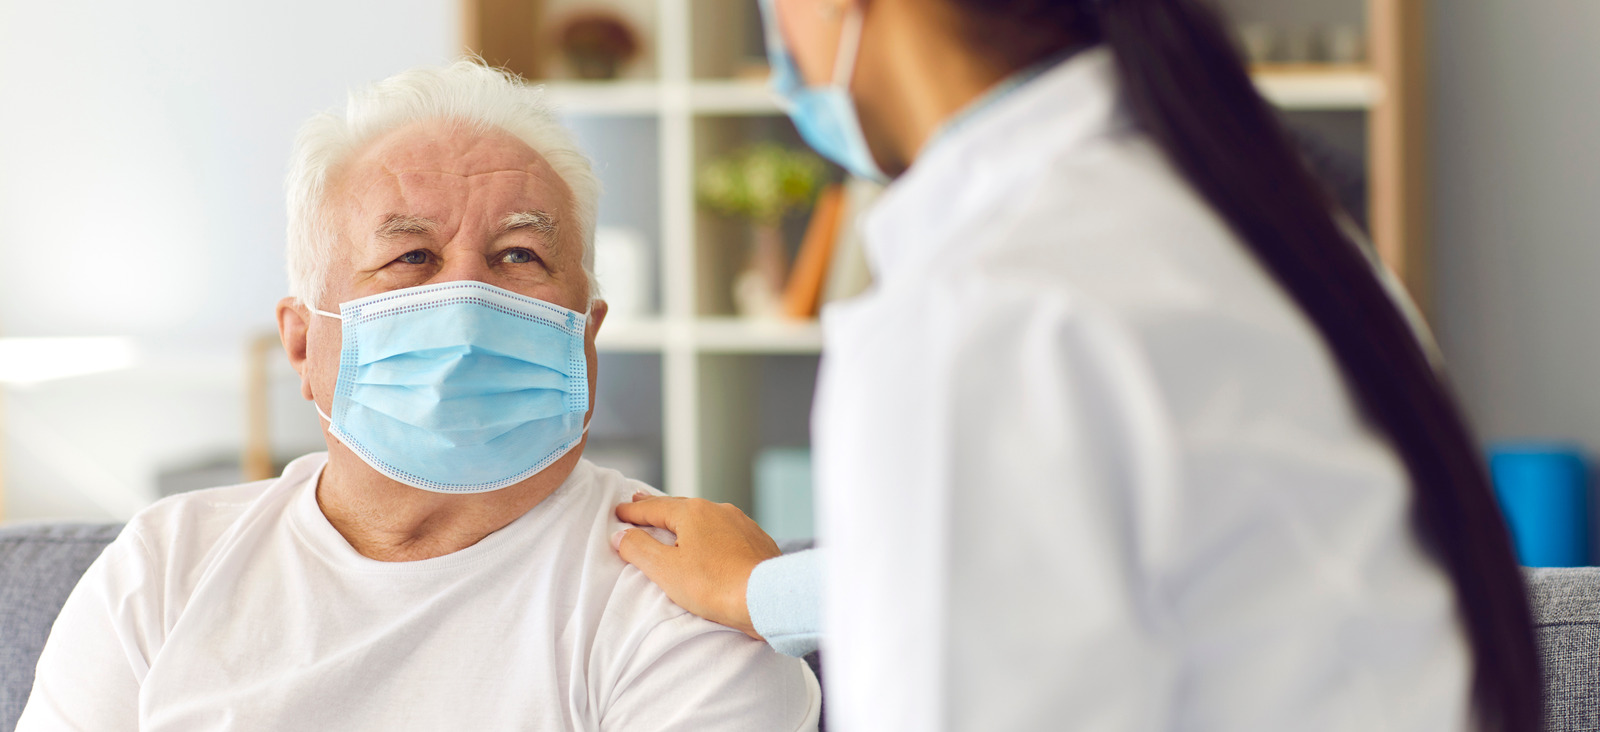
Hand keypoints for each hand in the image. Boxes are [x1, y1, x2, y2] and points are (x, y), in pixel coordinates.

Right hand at [613, 493, 781, 639]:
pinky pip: (725, 531)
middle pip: (680, 507)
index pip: (654, 508)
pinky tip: (710, 541)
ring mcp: (741, 523)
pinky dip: (709, 533)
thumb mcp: (666, 570)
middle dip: (658, 507)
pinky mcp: (756, 539)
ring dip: (685, 519)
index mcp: (693, 512)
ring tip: (673, 521)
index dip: (633, 511)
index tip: (618, 511)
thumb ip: (639, 549)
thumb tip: (621, 535)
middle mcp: (718, 510)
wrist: (766, 596)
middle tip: (640, 500)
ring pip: (705, 517)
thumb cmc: (714, 585)